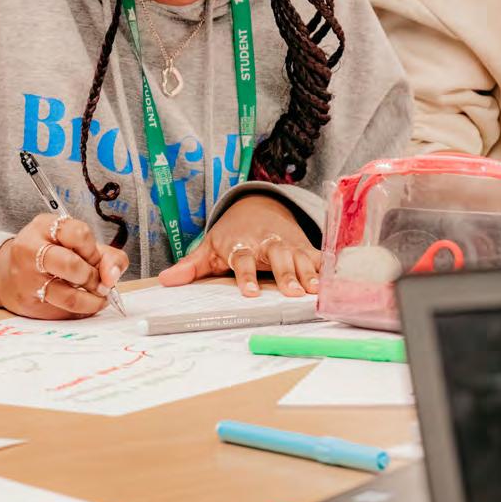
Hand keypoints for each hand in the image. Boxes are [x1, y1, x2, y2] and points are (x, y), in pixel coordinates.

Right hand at [0, 213, 128, 319]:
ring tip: (97, 298)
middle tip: (99, 283)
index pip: (78, 233)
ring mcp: (26, 277)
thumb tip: (112, 276)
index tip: (96, 260)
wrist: (12, 274)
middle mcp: (31, 248)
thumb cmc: (54, 256)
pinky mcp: (27, 302)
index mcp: (45, 226)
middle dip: (93, 277)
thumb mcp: (80, 246)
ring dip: (91, 300)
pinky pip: (63, 311)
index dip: (93, 251)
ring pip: (68, 295)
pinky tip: (84, 305)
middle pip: (71, 264)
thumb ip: (107, 257)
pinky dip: (81, 311)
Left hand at [158, 194, 320, 297]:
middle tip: (292, 294)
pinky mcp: (304, 245)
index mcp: (240, 243)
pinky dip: (327, 267)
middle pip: (276, 256)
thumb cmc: (231, 235)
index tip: (250, 293)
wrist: (258, 208)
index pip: (242, 259)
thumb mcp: (209, 247)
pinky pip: (318, 256)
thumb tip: (165, 280)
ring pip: (299, 256)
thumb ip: (190, 265)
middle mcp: (266, 242)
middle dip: (285, 274)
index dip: (246, 275)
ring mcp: (288, 243)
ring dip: (308, 273)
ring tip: (315, 291)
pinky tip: (335, 282)